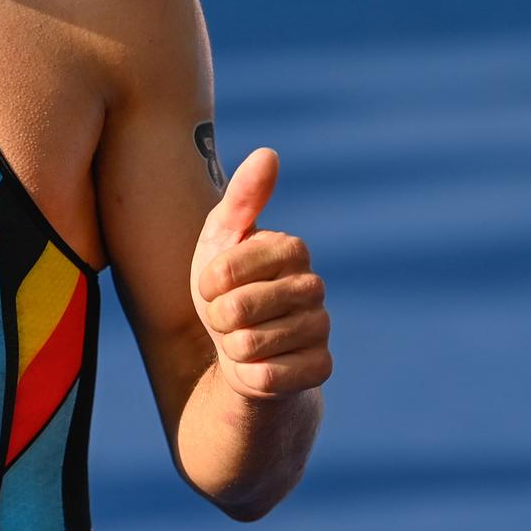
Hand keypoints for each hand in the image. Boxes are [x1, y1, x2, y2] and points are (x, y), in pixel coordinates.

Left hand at [189, 148, 331, 400]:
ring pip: (250, 345)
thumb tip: (269, 153)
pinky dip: (250, 375)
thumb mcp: (220, 240)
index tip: (212, 286)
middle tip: (227, 317)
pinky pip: (269, 377)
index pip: (228, 269)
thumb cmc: (226, 289)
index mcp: (292, 248)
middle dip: (218, 319)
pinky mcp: (321, 368)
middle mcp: (315, 286)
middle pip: (238, 309)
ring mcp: (321, 328)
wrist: (240, 351)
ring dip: (232, 347)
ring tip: (241, 339)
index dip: (208, 283)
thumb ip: (241, 198)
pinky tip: (257, 366)